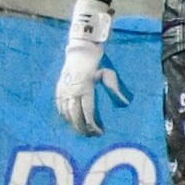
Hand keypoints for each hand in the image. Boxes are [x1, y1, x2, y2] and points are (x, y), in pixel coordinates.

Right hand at [55, 0, 131, 134]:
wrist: (81, 48)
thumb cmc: (96, 61)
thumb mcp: (108, 73)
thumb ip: (114, 89)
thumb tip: (125, 102)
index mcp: (85, 88)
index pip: (87, 113)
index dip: (93, 125)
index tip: (99, 132)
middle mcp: (72, 91)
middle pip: (75, 116)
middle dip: (82, 128)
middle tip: (89, 136)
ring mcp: (63, 89)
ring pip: (65, 113)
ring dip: (73, 124)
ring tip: (81, 130)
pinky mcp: (58, 87)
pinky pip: (59, 105)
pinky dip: (63, 115)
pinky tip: (68, 119)